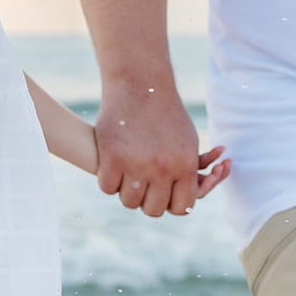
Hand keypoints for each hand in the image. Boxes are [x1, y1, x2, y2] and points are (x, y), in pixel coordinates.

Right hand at [94, 82, 223, 216]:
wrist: (141, 85)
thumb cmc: (166, 114)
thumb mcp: (187, 142)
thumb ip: (188, 172)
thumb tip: (186, 201)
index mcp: (185, 167)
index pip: (182, 207)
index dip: (171, 205)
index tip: (164, 196)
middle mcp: (162, 170)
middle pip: (154, 209)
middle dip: (148, 202)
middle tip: (143, 190)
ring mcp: (135, 165)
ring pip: (129, 201)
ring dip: (127, 194)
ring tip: (126, 181)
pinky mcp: (111, 157)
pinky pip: (107, 187)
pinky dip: (109, 183)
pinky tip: (111, 172)